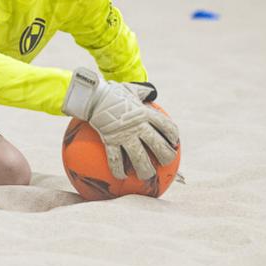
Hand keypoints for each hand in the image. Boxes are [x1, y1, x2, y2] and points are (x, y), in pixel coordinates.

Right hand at [62, 68, 179, 179]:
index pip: (167, 126)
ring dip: (145, 170)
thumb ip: (143, 91)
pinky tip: (121, 176)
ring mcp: (124, 135)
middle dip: (166, 157)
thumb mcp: (131, 89)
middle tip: (167, 163)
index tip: (174, 142)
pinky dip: (118, 170)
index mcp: (146, 113)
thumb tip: (151, 91)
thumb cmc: (112, 92)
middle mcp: (138, 126)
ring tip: (147, 176)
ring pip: (139, 157)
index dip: (173, 136)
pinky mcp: (110, 141)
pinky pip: (116, 160)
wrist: (92, 96)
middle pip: (158, 145)